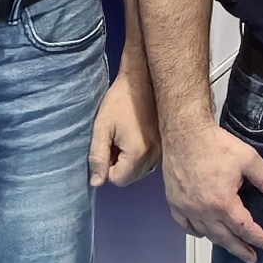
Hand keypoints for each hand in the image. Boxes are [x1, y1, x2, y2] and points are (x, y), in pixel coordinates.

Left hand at [89, 72, 157, 188]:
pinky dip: (139, 155)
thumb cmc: (121, 100)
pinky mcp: (166, 144)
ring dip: (129, 161)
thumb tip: (97, 183)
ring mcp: (162, 151)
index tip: (107, 146)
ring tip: (125, 137)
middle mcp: (154, 156)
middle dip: (119, 165)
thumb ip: (98, 157)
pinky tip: (136, 135)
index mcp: (137, 154)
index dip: (107, 167)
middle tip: (114, 140)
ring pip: (140, 171)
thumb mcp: (102, 128)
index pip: (118, 180)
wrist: (144, 79)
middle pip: (130, 178)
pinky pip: (149, 161)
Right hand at [163, 111, 262, 259]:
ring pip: (205, 233)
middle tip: (252, 258)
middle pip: (224, 238)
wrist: (184, 132)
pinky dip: (196, 231)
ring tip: (231, 247)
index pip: (244, 228)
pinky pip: (185, 225)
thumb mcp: (248, 159)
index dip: (258, 238)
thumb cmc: (214, 144)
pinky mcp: (174, 202)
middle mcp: (202, 210)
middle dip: (240, 249)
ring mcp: (186, 208)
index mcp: (222, 203)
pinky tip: (203, 233)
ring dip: (220, 242)